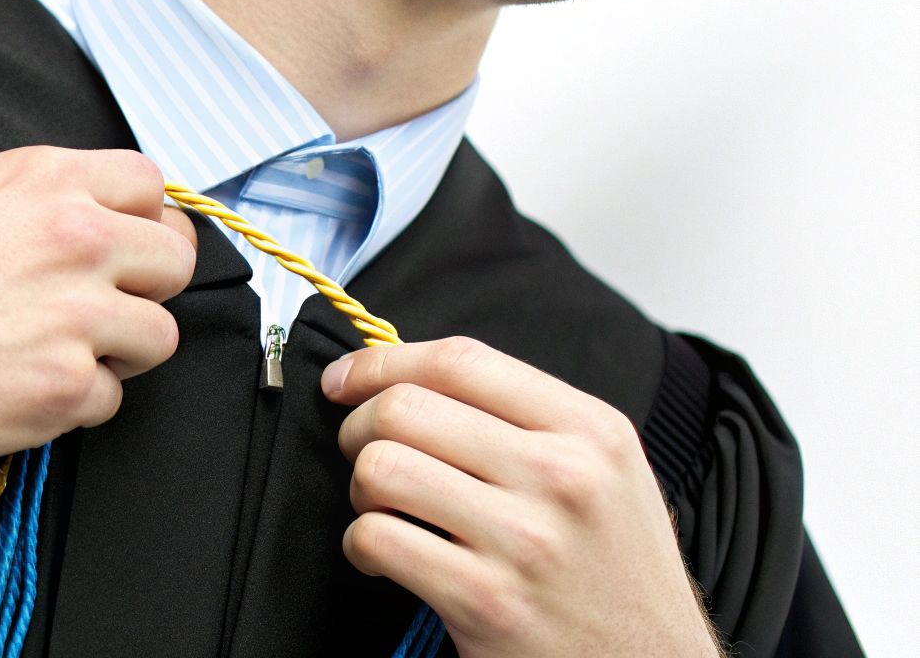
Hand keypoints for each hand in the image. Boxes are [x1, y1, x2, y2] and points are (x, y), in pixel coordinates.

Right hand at [0, 146, 197, 505]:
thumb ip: (39, 203)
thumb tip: (98, 220)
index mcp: (45, 179)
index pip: (151, 186)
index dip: (142, 222)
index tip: (125, 248)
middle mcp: (74, 237)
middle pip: (176, 259)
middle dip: (145, 286)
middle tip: (100, 307)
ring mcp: (76, 314)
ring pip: (160, 335)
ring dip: (119, 351)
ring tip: (54, 354)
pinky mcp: (64, 387)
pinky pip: (111, 398)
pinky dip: (73, 404)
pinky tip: (18, 390)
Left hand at [321, 336, 721, 657]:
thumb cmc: (617, 571)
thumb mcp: (608, 473)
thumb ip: (528, 418)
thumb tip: (413, 377)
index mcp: (592, 430)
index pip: (460, 361)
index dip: (382, 362)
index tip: (346, 378)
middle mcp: (562, 476)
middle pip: (406, 408)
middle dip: (359, 426)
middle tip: (362, 451)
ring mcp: (524, 540)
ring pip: (381, 467)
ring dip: (361, 487)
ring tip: (383, 508)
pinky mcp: (485, 601)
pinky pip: (377, 539)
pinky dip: (361, 546)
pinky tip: (385, 557)